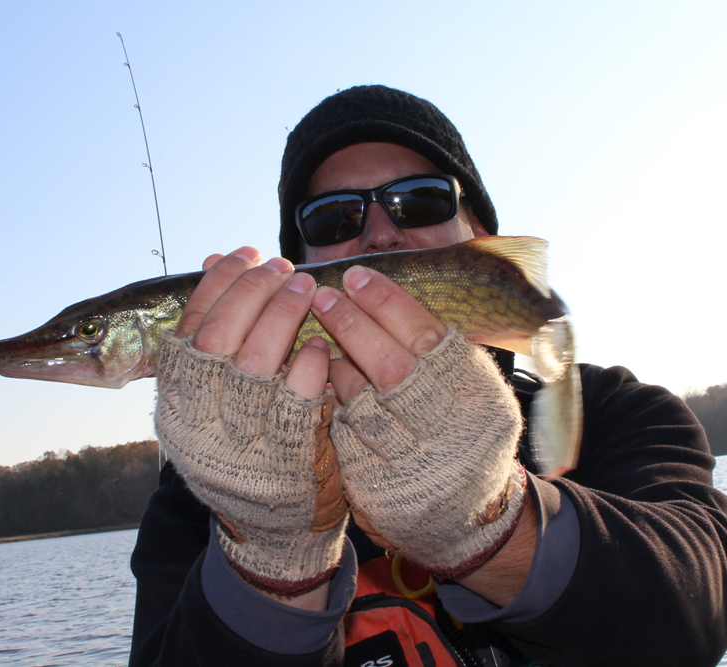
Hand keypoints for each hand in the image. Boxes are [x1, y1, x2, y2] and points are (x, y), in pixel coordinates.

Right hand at [155, 248, 347, 598]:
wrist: (270, 535)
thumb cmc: (244, 451)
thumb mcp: (213, 398)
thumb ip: (213, 336)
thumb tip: (211, 260)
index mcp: (174, 400)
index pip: (189, 325)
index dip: (218, 282)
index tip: (247, 253)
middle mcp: (196, 421)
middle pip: (219, 336)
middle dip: (253, 290)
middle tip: (284, 267)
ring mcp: (236, 443)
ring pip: (256, 361)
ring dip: (283, 314)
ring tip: (307, 287)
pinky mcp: (282, 462)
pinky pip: (296, 400)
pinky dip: (310, 365)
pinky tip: (322, 344)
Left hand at [311, 265, 525, 578]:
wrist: (467, 520)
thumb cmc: (462, 434)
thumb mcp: (469, 390)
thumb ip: (436, 349)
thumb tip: (381, 289)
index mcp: (480, 397)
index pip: (431, 338)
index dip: (390, 303)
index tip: (357, 276)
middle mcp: (453, 432)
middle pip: (393, 368)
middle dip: (352, 325)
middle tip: (322, 295)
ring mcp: (415, 465)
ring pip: (362, 402)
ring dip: (334, 363)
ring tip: (319, 333)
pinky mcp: (380, 488)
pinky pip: (344, 434)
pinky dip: (331, 402)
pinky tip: (320, 379)